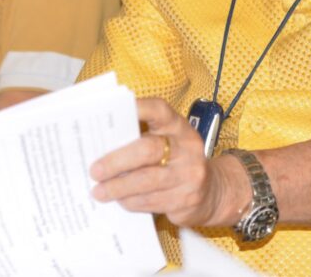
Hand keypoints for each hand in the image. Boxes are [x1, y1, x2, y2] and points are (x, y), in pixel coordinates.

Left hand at [89, 97, 249, 226]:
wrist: (214, 192)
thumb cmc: (179, 162)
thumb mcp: (170, 142)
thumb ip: (143, 138)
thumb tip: (101, 144)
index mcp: (179, 127)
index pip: (159, 110)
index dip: (137, 109)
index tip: (112, 111)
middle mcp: (187, 148)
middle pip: (148, 150)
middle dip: (116, 161)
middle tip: (95, 170)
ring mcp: (189, 175)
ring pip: (146, 181)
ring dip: (118, 188)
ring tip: (99, 191)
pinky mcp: (186, 200)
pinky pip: (151, 202)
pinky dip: (130, 202)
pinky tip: (120, 200)